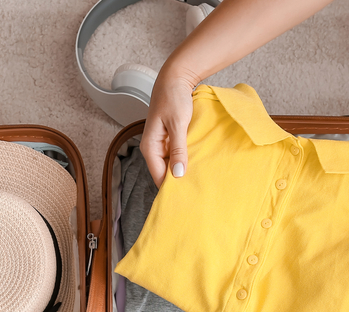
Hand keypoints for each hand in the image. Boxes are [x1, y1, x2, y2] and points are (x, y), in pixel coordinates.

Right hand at [140, 71, 197, 187]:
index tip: (187, 196)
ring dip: (183, 170)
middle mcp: (153, 149)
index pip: (159, 176)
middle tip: (196, 190)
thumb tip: (178, 174)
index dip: (172, 187)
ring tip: (199, 179)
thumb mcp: (178, 124)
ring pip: (172, 165)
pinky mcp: (170, 140)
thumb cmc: (173, 98)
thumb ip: (178, 149)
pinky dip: (186, 160)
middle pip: (164, 173)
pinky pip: (177, 156)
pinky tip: (197, 164)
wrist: (175, 78)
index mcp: (150, 147)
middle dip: (179, 181)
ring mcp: (162, 145)